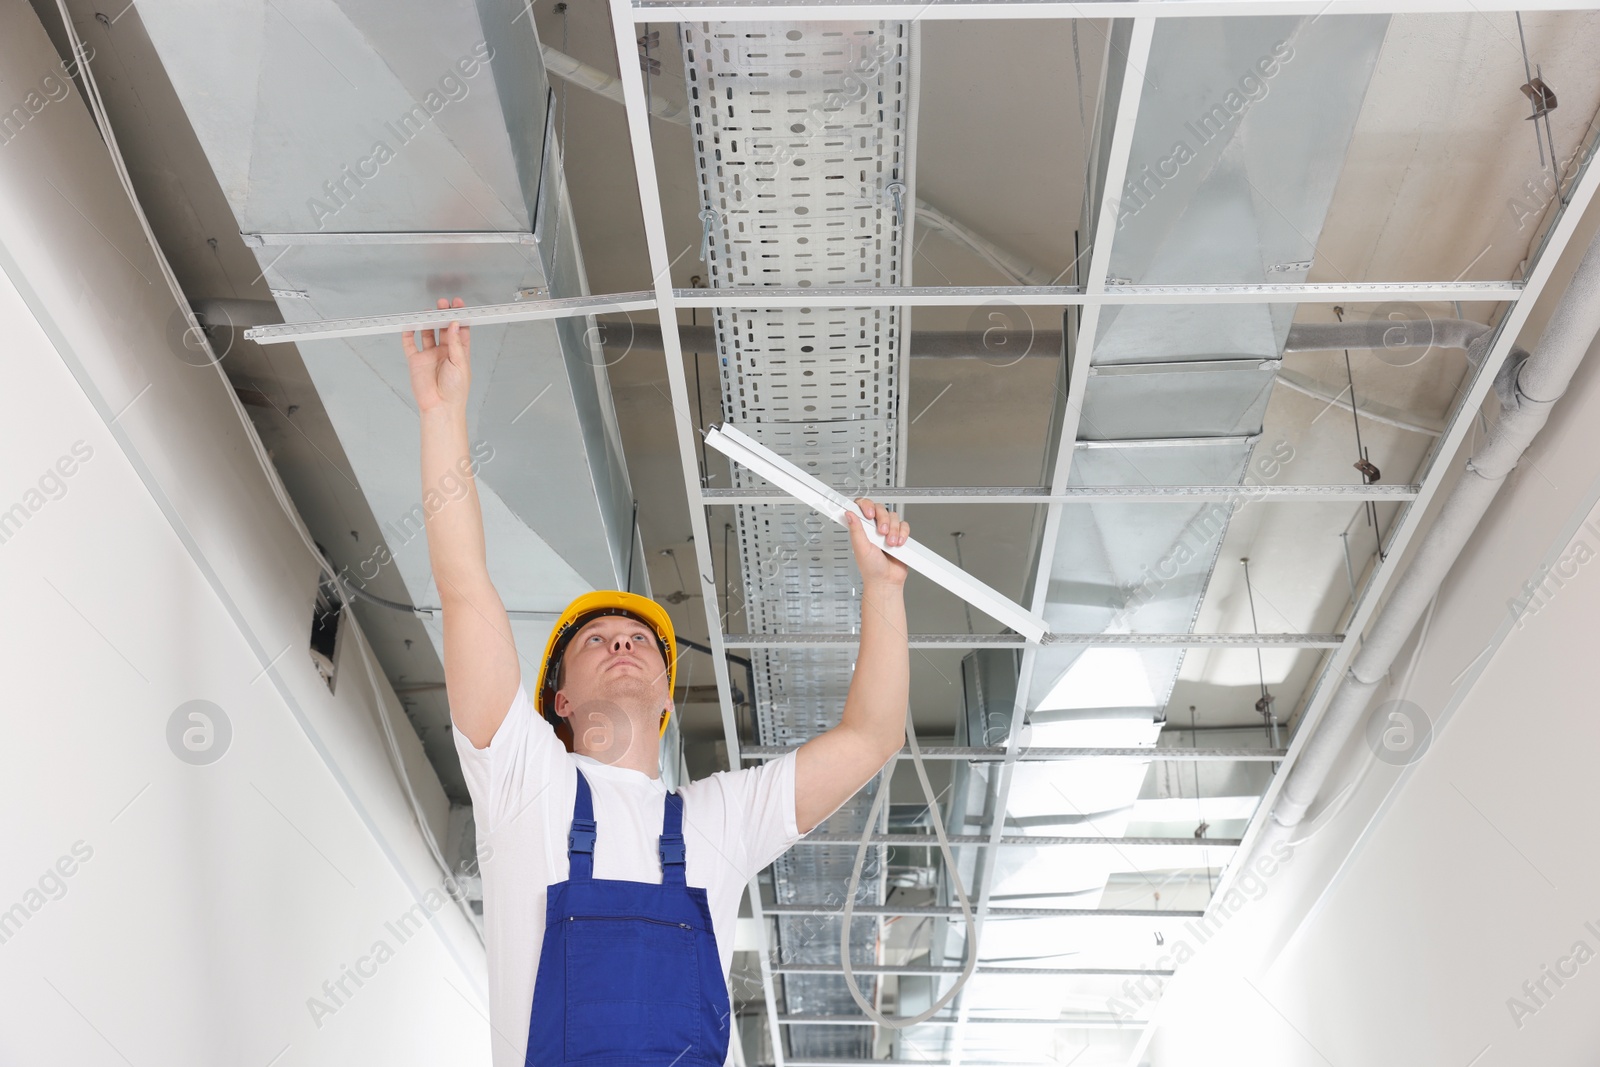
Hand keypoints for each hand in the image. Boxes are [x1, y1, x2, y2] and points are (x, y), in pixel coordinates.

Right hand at [402, 297, 471, 413]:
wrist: (440, 406)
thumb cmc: (455, 390)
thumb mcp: (461, 364)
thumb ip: (456, 343)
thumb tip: (454, 325)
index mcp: (458, 352)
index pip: (459, 330)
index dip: (459, 317)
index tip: (458, 304)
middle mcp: (444, 352)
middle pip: (443, 328)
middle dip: (443, 315)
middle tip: (442, 304)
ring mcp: (429, 355)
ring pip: (427, 333)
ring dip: (428, 321)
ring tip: (429, 311)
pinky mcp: (416, 360)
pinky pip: (410, 343)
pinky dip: (408, 333)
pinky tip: (410, 324)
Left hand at [845, 497, 908, 587]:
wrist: (886, 580)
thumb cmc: (871, 569)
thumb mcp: (860, 548)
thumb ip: (855, 530)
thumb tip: (849, 514)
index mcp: (861, 528)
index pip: (862, 507)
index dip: (866, 506)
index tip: (868, 514)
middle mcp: (873, 527)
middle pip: (880, 508)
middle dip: (883, 520)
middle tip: (881, 533)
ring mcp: (887, 530)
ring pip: (893, 516)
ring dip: (894, 530)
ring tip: (889, 544)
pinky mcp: (899, 535)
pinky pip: (904, 526)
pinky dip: (903, 533)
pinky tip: (898, 544)